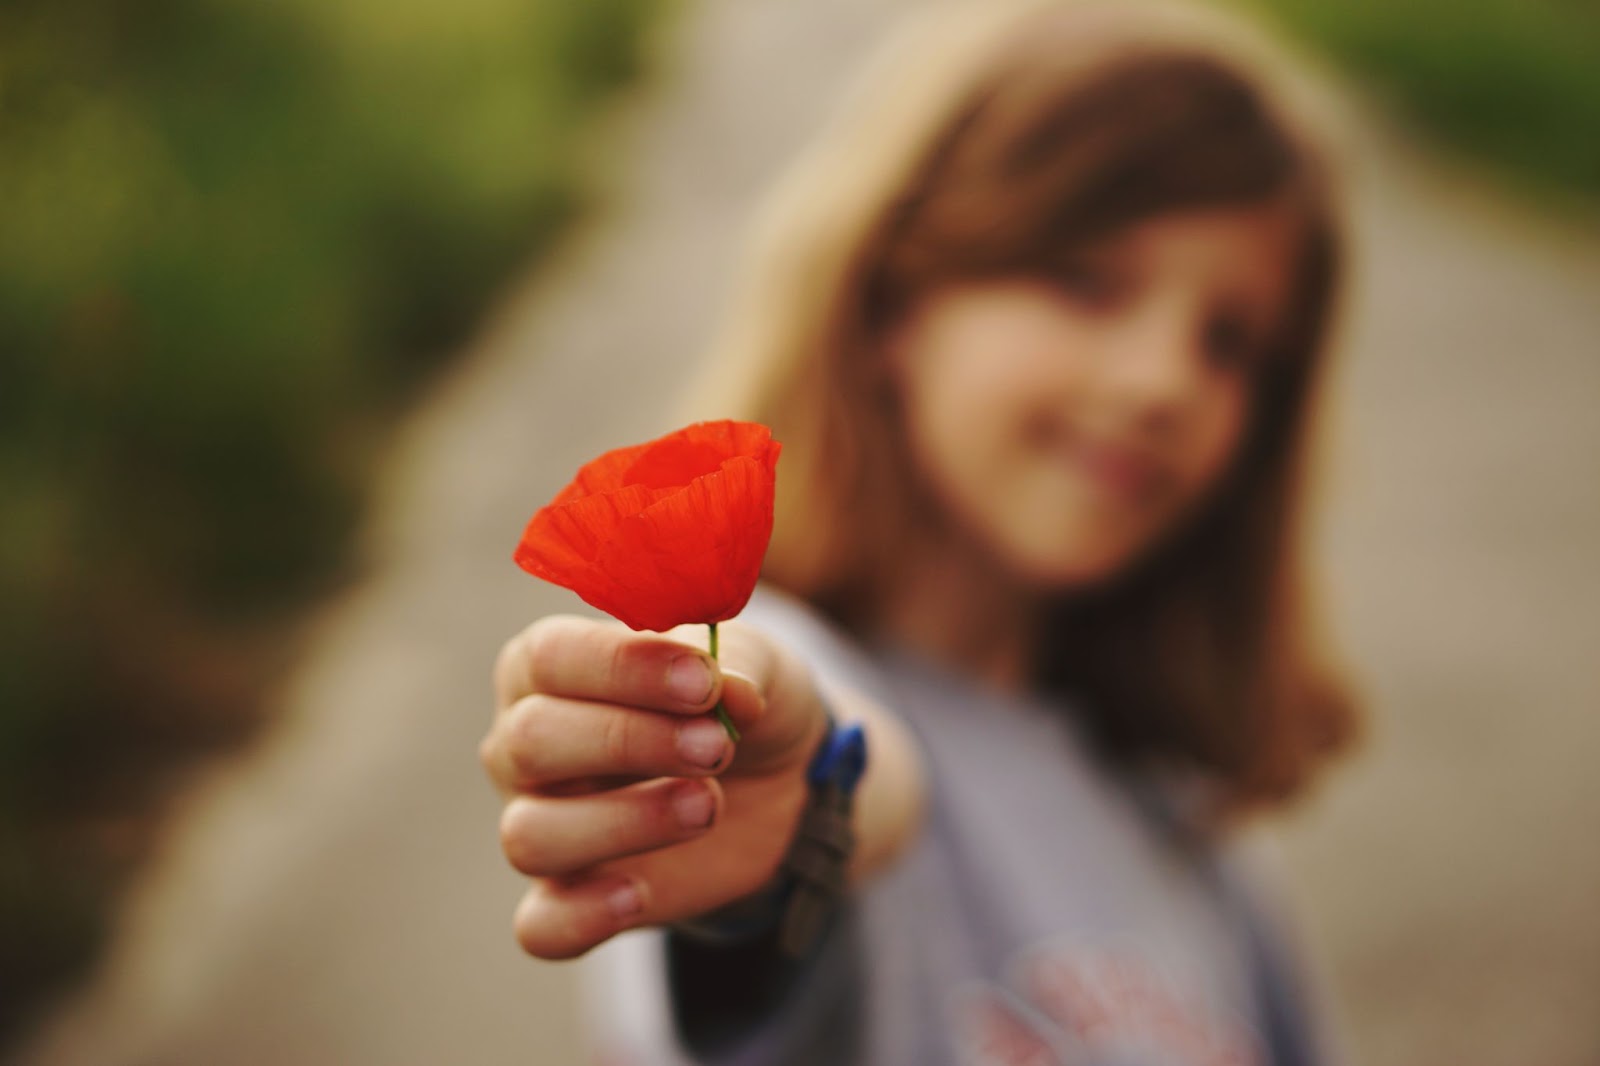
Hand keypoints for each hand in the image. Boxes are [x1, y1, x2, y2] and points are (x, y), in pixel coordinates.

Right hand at [482, 615, 828, 958]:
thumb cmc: (734, 700)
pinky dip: (581, 916)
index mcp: (549, 667)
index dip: (625, 668)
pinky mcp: (572, 896)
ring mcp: (539, 823)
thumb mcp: (754, 663)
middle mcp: (524, 745)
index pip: (552, 658)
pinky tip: (638, 895)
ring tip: (707, 807)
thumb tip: (730, 689)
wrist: (772, 779)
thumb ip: (739, 664)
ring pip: (529, 835)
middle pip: (530, 742)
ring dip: (623, 822)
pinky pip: (541, 925)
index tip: (705, 683)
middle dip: (629, 741)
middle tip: (716, 747)